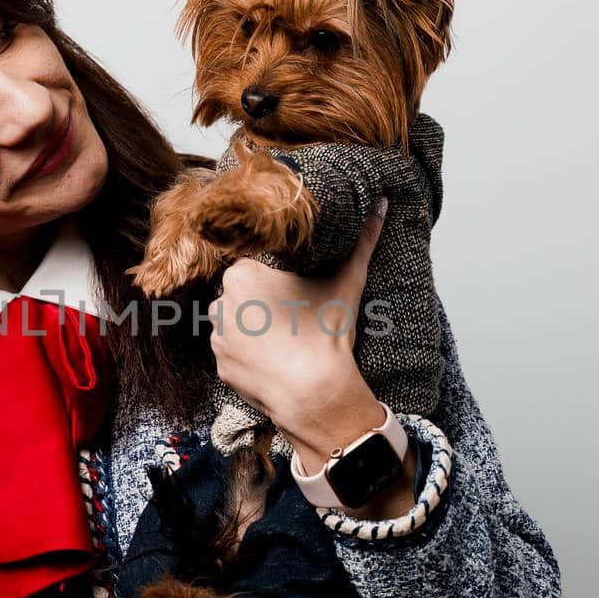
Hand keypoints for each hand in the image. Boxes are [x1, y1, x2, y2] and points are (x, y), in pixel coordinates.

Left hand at [210, 198, 388, 454]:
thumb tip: (381, 205)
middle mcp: (221, 302)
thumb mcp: (346, 282)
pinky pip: (234, 353)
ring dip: (255, 327)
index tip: (297, 291)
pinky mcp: (221, 366)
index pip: (257, 265)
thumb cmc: (326, 333)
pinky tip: (275, 357)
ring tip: (286, 337)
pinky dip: (251, 354)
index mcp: (243, 274)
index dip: (279, 277)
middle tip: (296, 315)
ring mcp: (217, 337)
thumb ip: (362, 241)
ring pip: (236, 322)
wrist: (314, 392)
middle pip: (244, 293)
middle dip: (265, 301)